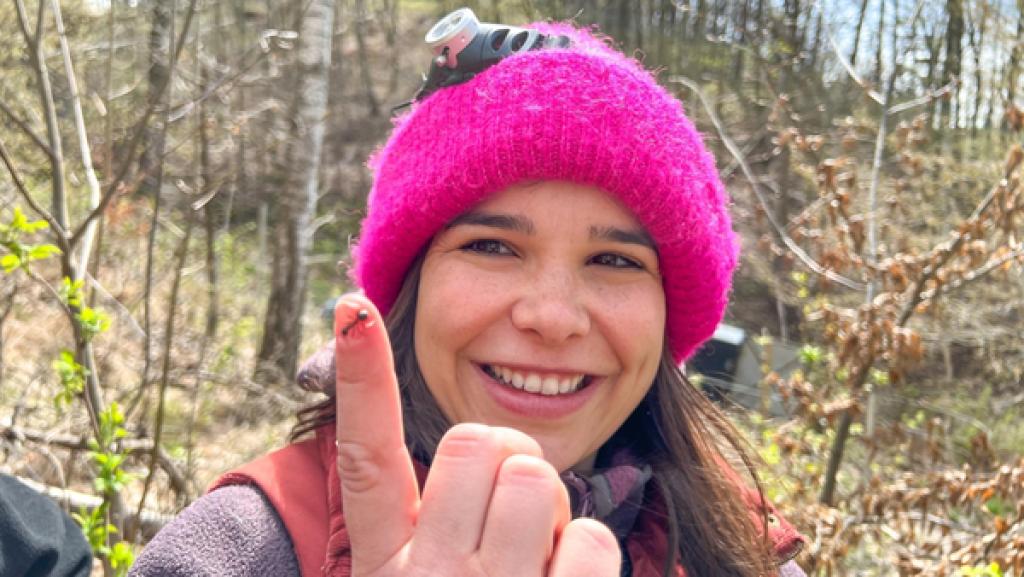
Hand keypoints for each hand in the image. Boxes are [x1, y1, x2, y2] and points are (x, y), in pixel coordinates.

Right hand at [332, 294, 620, 576]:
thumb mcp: (432, 576)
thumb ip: (446, 517)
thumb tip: (488, 444)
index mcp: (387, 562)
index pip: (366, 457)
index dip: (362, 378)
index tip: (354, 308)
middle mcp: (427, 576)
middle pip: (477, 443)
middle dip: (510, 460)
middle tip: (512, 518)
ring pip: (535, 477)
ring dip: (551, 510)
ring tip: (536, 564)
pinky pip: (591, 535)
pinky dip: (588, 557)